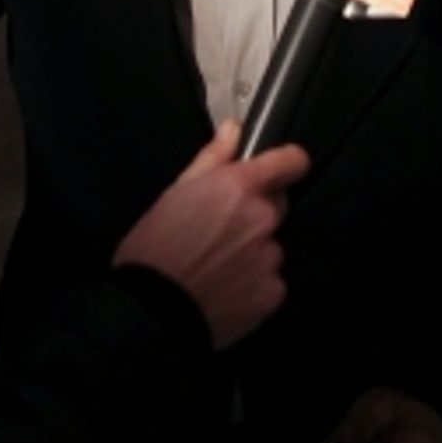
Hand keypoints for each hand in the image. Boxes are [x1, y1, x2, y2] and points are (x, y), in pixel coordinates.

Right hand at [112, 119, 307, 349]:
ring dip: (253, 251)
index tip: (279, 171)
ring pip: (271, 246)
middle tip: (221, 231)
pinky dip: (253, 284)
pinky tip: (225, 290)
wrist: (150, 313)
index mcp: (240, 187)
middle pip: (276, 206)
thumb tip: (234, 129)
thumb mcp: (175, 193)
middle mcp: (263, 219)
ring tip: (217, 267)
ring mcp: (270, 258)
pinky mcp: (272, 293)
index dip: (286, 163)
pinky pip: (270, 280)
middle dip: (256, 212)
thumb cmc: (153, 249)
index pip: (291, 161)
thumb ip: (213, 158)